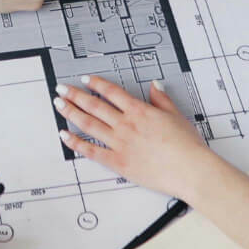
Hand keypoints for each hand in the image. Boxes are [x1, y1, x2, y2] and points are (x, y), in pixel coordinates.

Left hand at [56, 75, 210, 199]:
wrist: (189, 169)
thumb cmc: (185, 145)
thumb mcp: (175, 115)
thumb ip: (161, 99)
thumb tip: (154, 85)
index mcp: (139, 110)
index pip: (111, 92)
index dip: (96, 83)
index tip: (84, 79)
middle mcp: (126, 124)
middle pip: (94, 105)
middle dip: (75, 95)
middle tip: (61, 89)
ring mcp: (119, 143)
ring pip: (89, 124)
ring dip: (71, 113)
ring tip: (59, 105)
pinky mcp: (118, 162)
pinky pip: (91, 151)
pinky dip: (76, 143)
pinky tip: (65, 136)